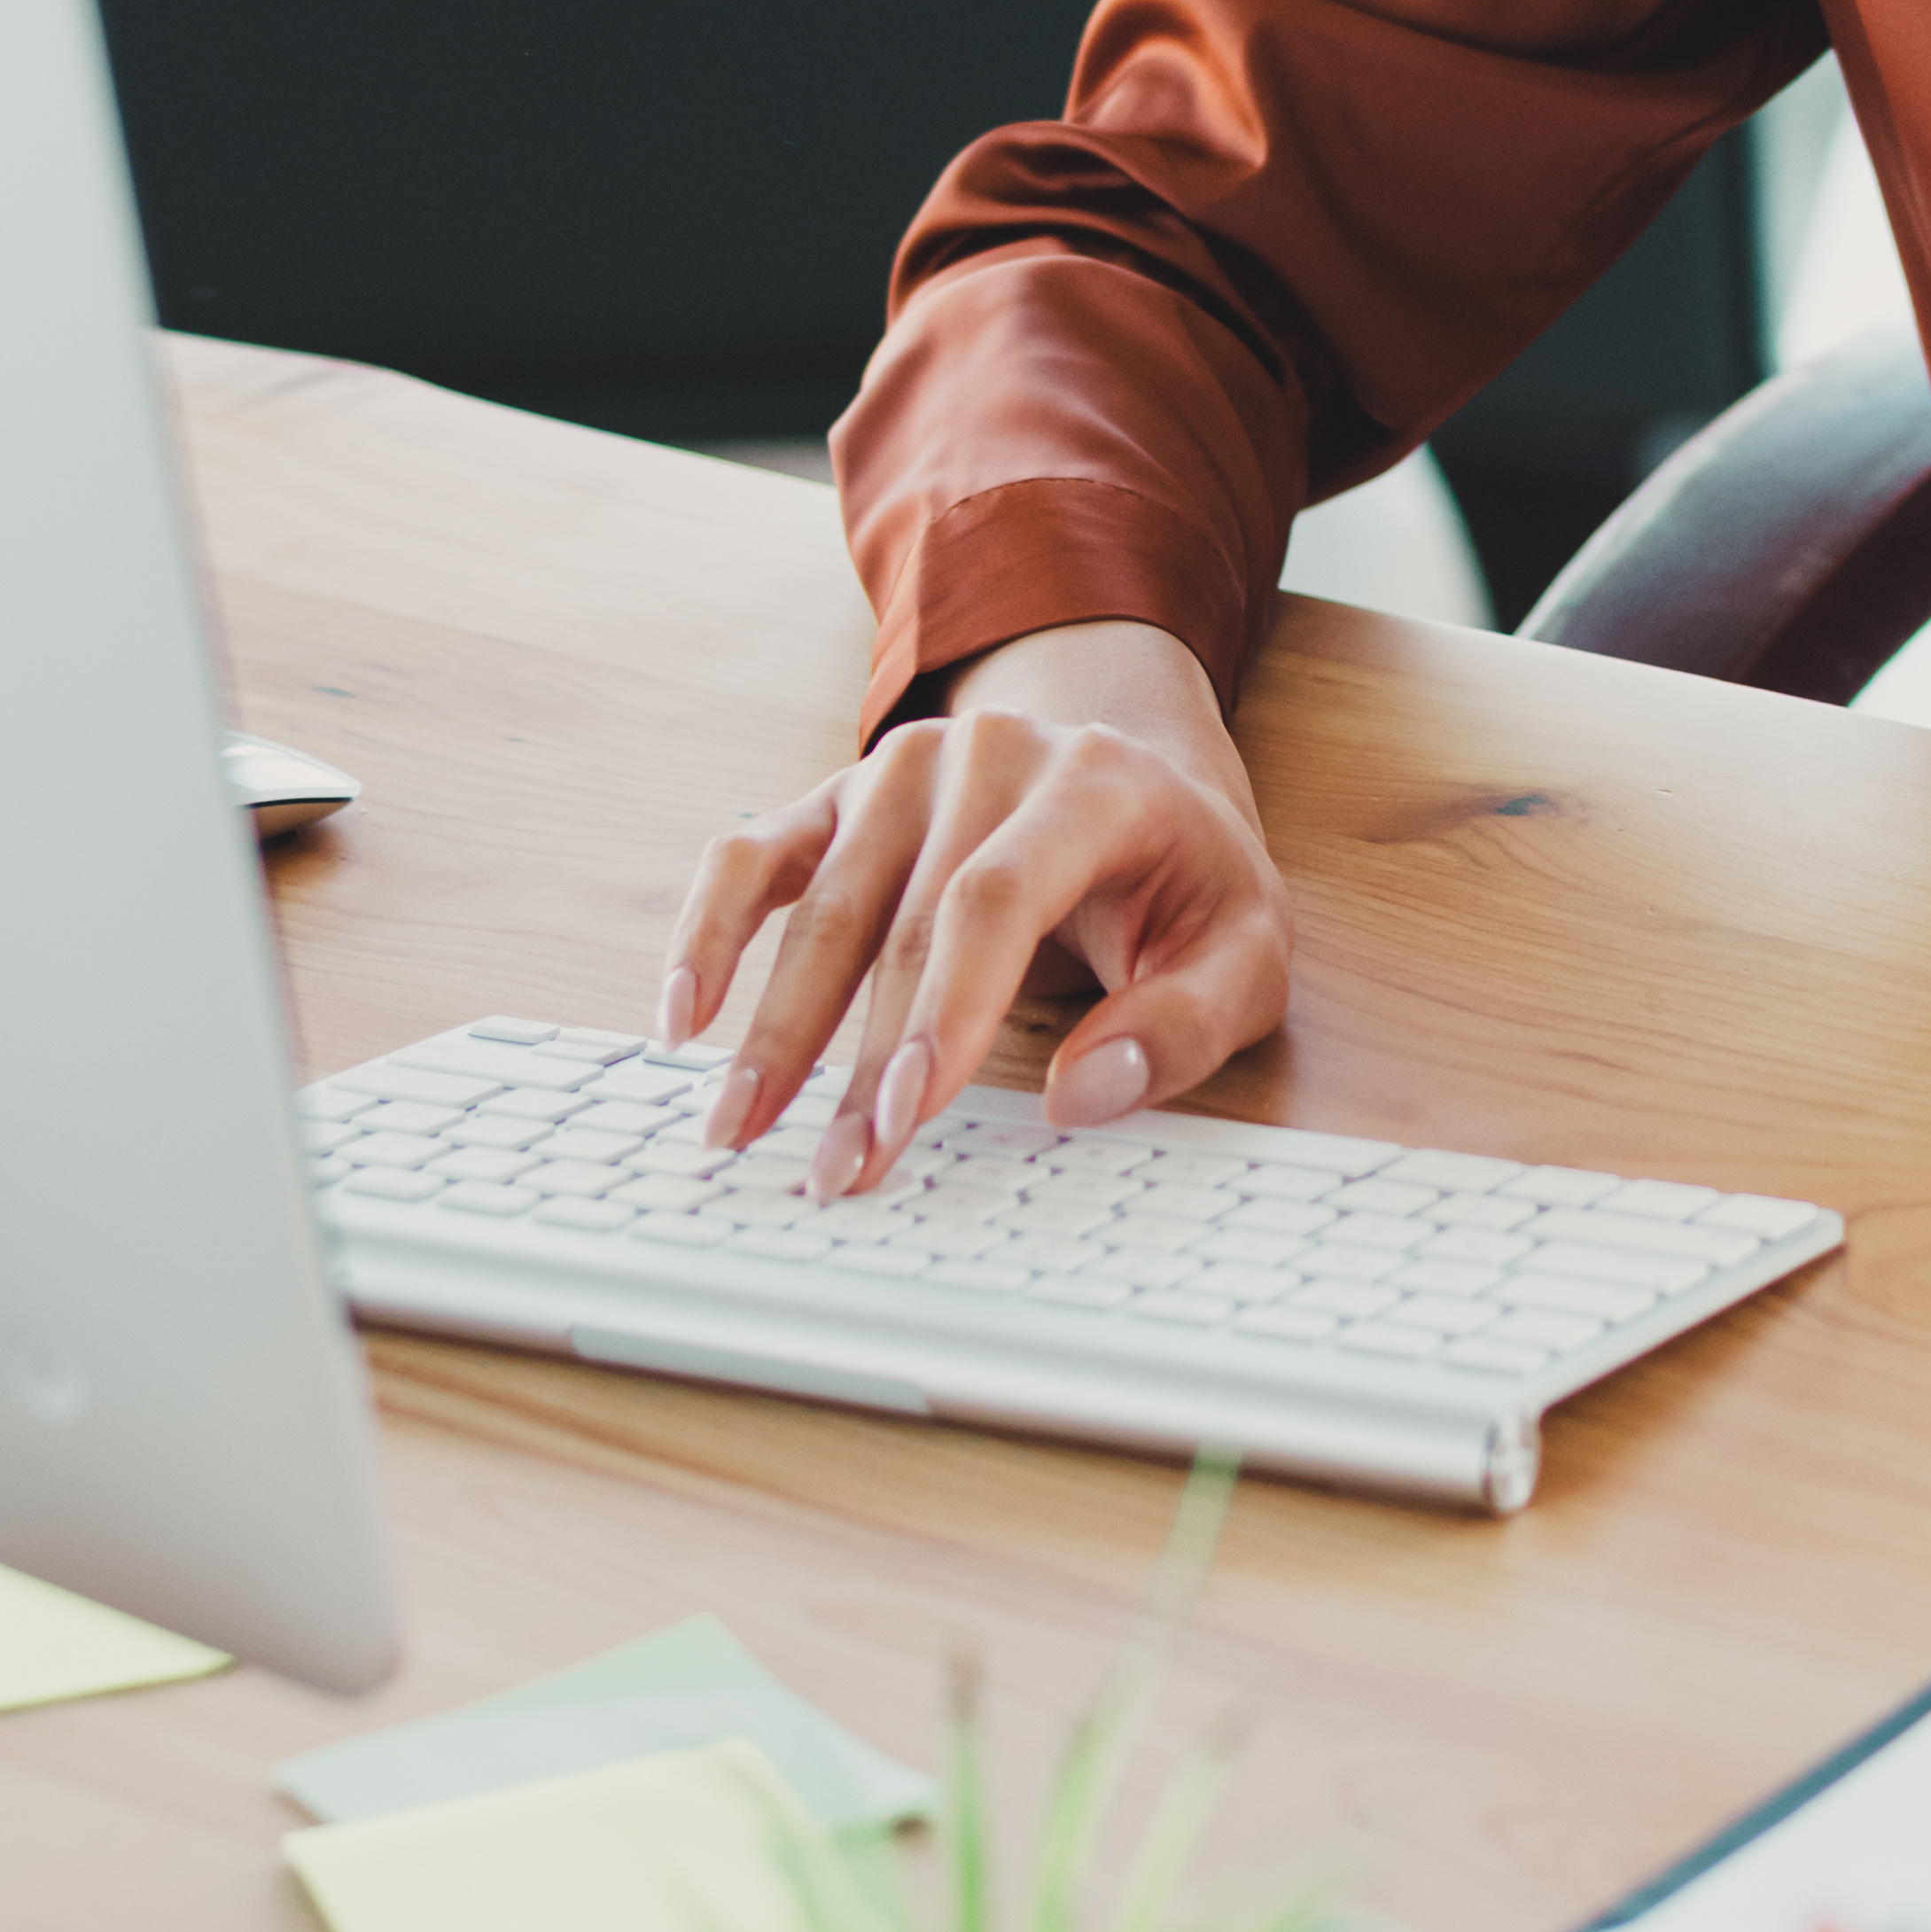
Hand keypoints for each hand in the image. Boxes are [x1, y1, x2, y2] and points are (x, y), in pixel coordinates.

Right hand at [656, 618, 1296, 1193]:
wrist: (1136, 767)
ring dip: (774, 1028)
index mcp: (1091, 785)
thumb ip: (1184, 1025)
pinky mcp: (838, 796)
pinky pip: (750, 859)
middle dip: (855, 1061)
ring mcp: (899, 769)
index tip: (901, 1116)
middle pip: (900, 922)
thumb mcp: (1247, 950)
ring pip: (818, 907)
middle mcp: (983, 759)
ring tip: (739, 1130)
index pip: (995, 899)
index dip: (943, 1012)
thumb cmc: (1188, 878)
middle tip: (831, 1172)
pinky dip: (707, 934)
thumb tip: (1081, 1096)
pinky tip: (683, 1017)